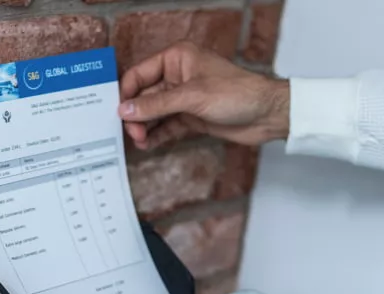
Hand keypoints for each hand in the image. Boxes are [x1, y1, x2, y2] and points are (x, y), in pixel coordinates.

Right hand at [118, 42, 289, 149]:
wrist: (267, 114)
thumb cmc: (237, 93)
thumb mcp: (192, 97)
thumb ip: (157, 105)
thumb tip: (125, 110)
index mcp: (177, 58)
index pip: (139, 73)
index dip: (126, 93)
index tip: (117, 112)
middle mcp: (178, 75)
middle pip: (144, 96)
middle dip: (135, 115)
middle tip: (132, 133)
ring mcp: (184, 97)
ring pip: (154, 113)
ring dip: (145, 127)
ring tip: (139, 142)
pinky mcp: (192, 116)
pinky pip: (167, 125)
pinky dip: (158, 135)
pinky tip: (148, 145)